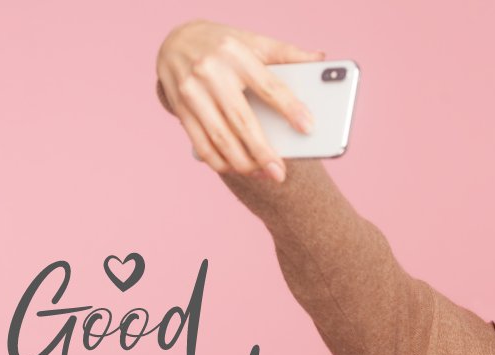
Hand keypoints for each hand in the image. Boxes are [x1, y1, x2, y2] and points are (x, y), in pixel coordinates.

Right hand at [155, 19, 324, 181]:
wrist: (174, 41)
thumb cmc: (222, 45)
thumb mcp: (252, 40)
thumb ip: (285, 52)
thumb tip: (321, 58)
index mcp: (236, 53)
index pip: (268, 85)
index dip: (289, 108)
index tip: (308, 127)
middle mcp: (211, 72)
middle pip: (242, 120)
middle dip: (263, 152)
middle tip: (280, 174)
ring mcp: (192, 92)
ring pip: (220, 138)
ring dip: (243, 163)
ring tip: (263, 174)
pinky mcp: (180, 109)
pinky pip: (201, 145)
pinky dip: (220, 162)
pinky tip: (238, 168)